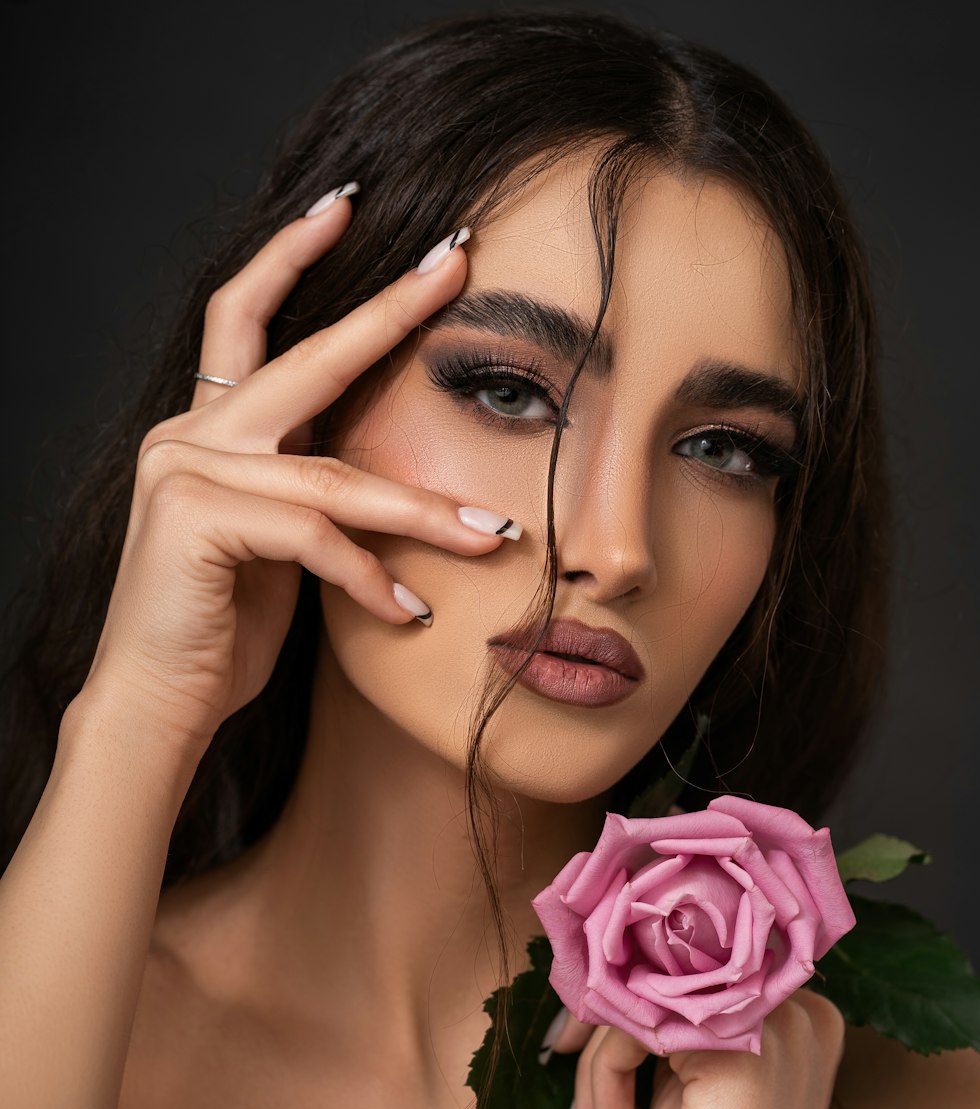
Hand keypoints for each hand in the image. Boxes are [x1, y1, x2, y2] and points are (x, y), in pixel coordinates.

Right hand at [80, 195, 508, 747]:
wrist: (159, 706)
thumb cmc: (224, 629)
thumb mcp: (284, 549)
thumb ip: (318, 497)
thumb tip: (401, 484)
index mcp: (212, 431)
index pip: (248, 321)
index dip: (292, 256)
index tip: (349, 207)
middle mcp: (191, 436)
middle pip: (302, 356)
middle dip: (386, 308)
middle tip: (455, 259)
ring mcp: (186, 472)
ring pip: (331, 474)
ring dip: (422, 510)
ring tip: (493, 535)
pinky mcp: (194, 522)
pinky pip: (313, 538)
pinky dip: (369, 577)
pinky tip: (407, 613)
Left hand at [550, 988, 844, 1108]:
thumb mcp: (687, 1074)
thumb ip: (671, 1016)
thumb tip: (604, 966)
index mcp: (792, 1005)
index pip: (688, 957)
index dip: (626, 984)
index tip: (578, 1026)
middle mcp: (793, 1003)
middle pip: (666, 967)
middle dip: (602, 1011)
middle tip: (561, 1049)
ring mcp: (769, 1023)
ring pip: (646, 992)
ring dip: (599, 1057)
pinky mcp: (735, 1051)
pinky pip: (637, 1027)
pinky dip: (604, 1070)